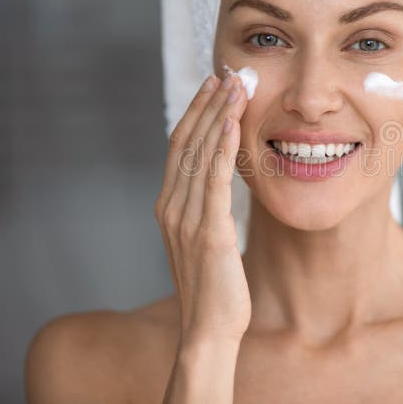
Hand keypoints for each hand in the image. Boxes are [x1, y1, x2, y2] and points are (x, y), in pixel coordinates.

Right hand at [154, 73, 250, 349]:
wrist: (208, 329)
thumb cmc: (213, 287)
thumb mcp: (202, 240)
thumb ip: (203, 209)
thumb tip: (217, 184)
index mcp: (168, 207)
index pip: (179, 148)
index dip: (195, 114)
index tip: (212, 87)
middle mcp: (171, 207)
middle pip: (186, 142)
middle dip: (207, 105)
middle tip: (225, 74)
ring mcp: (185, 218)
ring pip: (199, 154)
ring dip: (217, 116)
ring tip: (234, 87)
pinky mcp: (207, 230)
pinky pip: (213, 180)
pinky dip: (221, 147)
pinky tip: (232, 123)